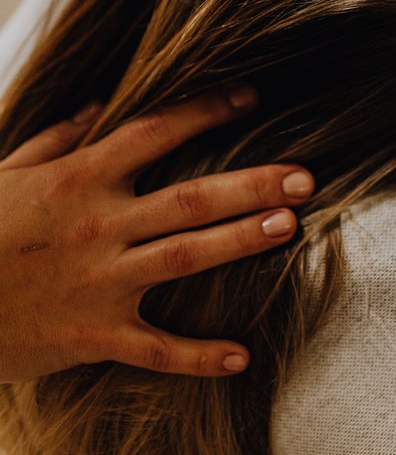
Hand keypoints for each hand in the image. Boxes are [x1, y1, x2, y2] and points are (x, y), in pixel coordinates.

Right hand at [0, 87, 312, 381]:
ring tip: (291, 227)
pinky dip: (198, 356)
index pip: (154, 131)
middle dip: (251, 184)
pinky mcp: (91, 334)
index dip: (205, 110)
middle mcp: (97, 224)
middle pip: (189, 197)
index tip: (252, 97)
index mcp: (79, 178)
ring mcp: (97, 281)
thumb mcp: (6, 174)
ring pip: (184, 258)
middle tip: (307, 175)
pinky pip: (154, 348)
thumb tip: (96, 104)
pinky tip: (241, 357)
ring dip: (241, 241)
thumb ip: (56, 139)